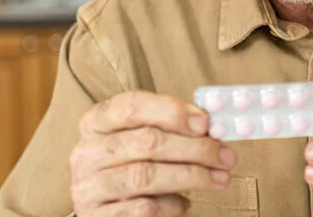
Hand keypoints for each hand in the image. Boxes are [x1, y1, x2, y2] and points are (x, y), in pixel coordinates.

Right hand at [70, 91, 237, 215]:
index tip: (205, 123)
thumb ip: (169, 130)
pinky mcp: (97, 216)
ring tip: (219, 178)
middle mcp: (86, 153)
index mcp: (95, 123)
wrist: (105, 210)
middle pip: (146, 142)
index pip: (130, 106)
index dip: (171, 111)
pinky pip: (143, 208)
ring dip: (192, 176)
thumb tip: (210, 127)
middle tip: (225, 156)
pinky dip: (172, 205)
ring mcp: (88, 186)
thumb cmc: (129, 168)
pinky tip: (185, 203)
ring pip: (146, 176)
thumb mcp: (140, 142)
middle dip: (194, 148)